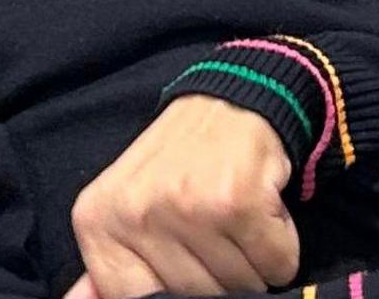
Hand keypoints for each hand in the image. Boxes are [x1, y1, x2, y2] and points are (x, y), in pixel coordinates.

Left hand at [65, 95, 296, 298]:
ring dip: (253, 266)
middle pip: (194, 298)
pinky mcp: (237, 202)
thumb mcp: (126, 204)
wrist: (233, 99)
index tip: (187, 268)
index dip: (171, 295)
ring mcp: (186, 207)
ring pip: (239, 286)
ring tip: (237, 220)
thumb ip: (113, 261)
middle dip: (218, 278)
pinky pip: (275, 264)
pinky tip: (262, 214)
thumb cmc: (180, 162)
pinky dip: (280, 250)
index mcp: (98, 221)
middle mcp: (136, 214)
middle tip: (217, 234)